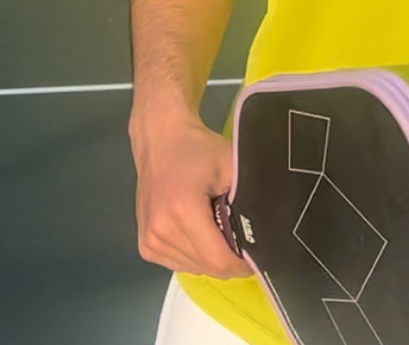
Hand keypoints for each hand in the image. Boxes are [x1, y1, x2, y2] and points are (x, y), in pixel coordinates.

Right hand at [130, 105, 250, 278]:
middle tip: (242, 239)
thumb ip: (248, 199)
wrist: (160, 139)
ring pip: (193, 268)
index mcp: (183, 211)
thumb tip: (264, 232)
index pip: (219, 259)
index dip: (242, 263)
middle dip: (229, 260)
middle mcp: (161, 231)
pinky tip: (200, 232)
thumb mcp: (231, 165)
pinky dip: (194, 255)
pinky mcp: (145, 246)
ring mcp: (149, 241)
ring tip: (219, 229)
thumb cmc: (198, 149)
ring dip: (211, 258)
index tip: (258, 253)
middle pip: (206, 267)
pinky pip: (179, 263)